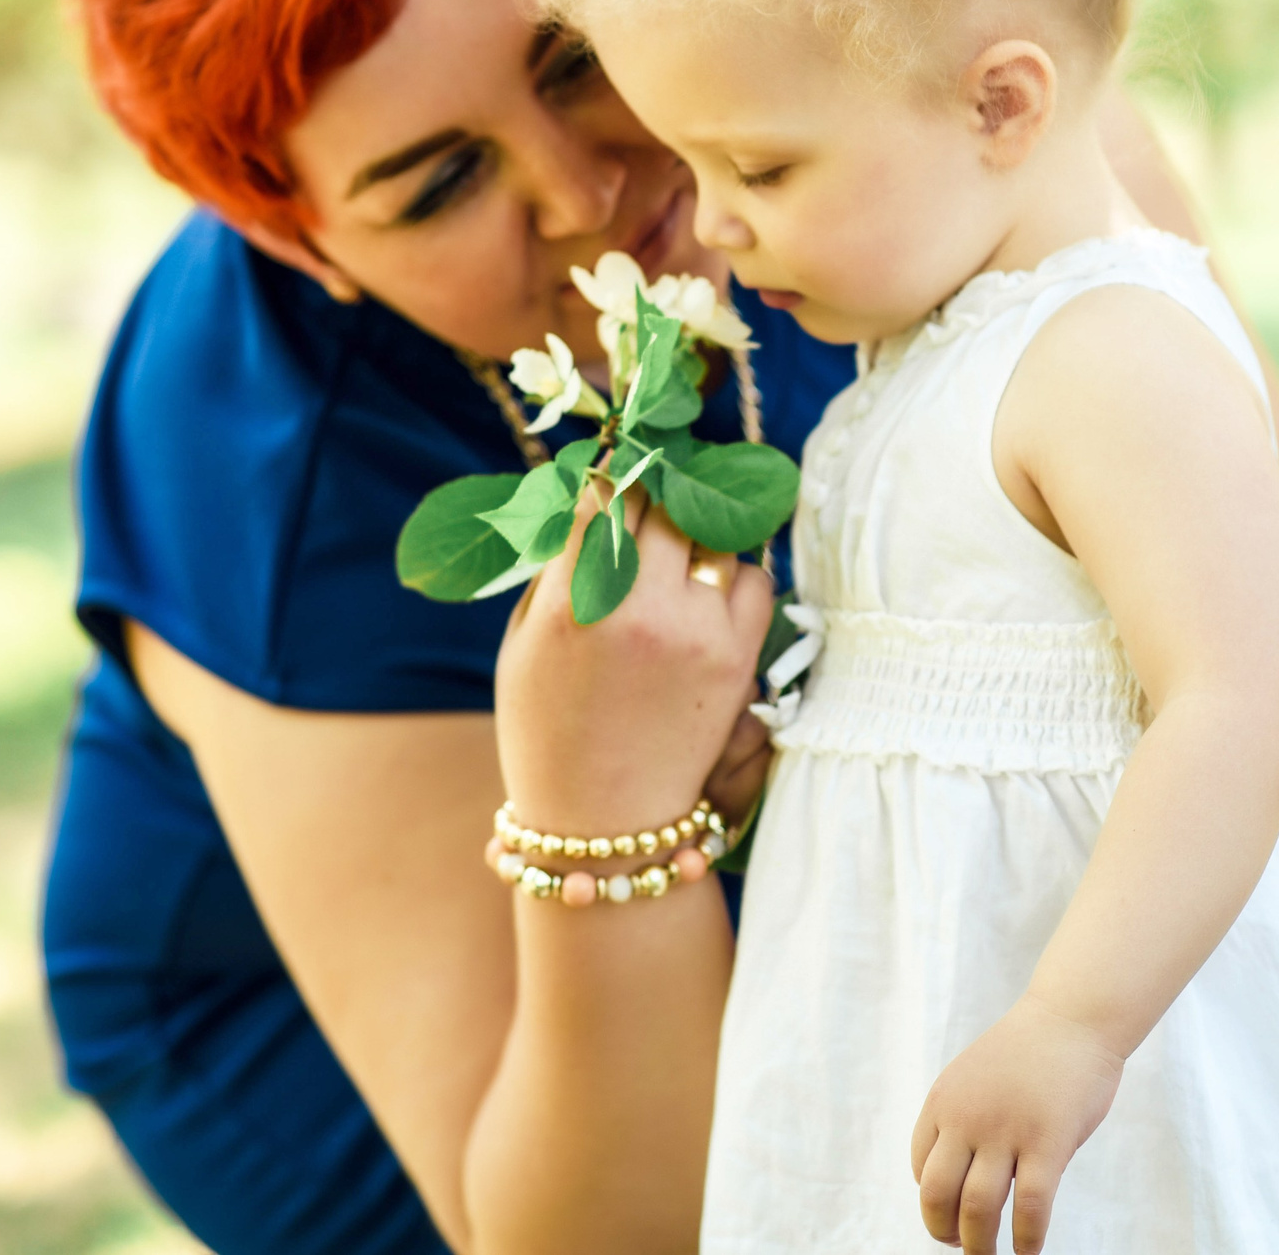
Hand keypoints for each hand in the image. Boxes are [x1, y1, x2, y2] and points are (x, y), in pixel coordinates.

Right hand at [494, 481, 774, 828]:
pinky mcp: (737, 657)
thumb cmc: (547, 725)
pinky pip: (754, 578)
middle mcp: (636, 605)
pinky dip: (735, 573)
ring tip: (685, 537)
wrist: (601, 823)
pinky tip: (711, 587)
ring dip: (698, 525)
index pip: (606, 490)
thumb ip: (557, 562)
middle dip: (660, 483)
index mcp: (571, 597)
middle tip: (663, 477)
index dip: (617, 465)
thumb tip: (592, 492)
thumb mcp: (524, 639)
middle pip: (663, 498)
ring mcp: (694, 629)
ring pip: (712, 531)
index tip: (624, 454)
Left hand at [911, 998, 1124, 1254]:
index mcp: (944, 1101)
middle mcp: (966, 1118)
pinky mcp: (1048, 1141)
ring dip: (979, 1247)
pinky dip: (1026, 1239)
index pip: (921, 1167)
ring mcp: (1006, 1130)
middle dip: (942, 1231)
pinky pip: (1031, 1206)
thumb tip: (966, 1183)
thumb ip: (966, 1123)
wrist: (1072, 1016)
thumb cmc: (1030, 1053)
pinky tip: (1028, 1252)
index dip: (933, 1199)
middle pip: (937, 1195)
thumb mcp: (977, 1079)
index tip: (951, 1213)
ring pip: (978, 1209)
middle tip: (960, 1245)